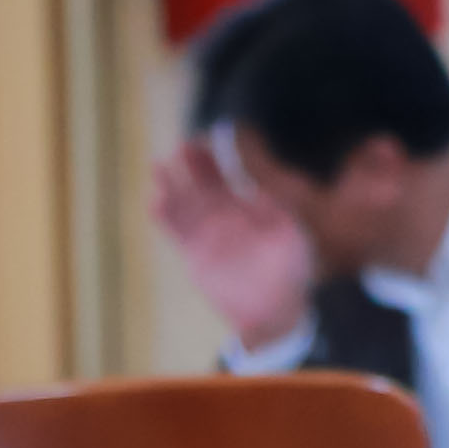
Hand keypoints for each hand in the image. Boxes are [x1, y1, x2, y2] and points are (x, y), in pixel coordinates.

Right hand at [147, 138, 323, 349]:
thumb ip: (276, 207)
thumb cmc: (293, 268)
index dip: (218, 155)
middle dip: (192, 164)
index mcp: (251, 203)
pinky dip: (165, 215)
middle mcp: (227, 213)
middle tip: (183, 147)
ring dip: (171, 184)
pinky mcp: (195, 251)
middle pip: (203, 181)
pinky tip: (156, 201)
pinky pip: (176, 230)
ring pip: (185, 201)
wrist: (277, 308)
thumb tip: (261, 182)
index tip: (209, 139)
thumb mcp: (291, 231)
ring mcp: (209, 231)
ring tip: (158, 166)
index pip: (230, 172)